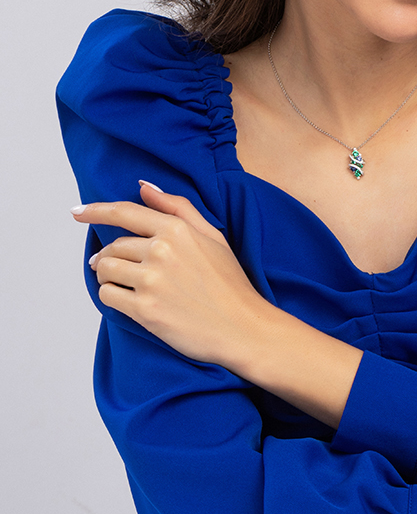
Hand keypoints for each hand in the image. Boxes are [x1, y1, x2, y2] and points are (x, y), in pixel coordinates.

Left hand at [72, 181, 269, 366]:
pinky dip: (113, 296)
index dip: (96, 211)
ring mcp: (152, 281)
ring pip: (104, 270)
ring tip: (127, 284)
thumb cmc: (229, 282)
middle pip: (113, 246)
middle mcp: (162, 251)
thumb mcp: (212, 235)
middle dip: (110, 256)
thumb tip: (144, 186)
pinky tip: (132, 300)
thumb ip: (178, 208)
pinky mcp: (145, 310)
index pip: (125, 213)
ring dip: (108, 276)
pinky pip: (108, 295)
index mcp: (178, 230)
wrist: (242, 326)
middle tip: (122, 267)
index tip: (77, 212)